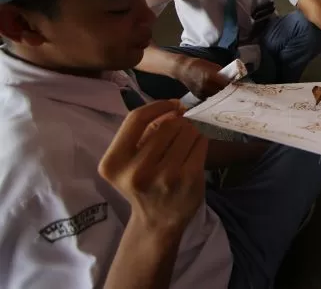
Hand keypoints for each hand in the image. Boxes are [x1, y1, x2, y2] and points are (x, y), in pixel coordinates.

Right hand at [99, 100, 208, 234]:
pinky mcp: (189, 179)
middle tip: (181, 128)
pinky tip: (195, 149)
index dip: (158, 105)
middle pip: (167, 124)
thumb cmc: (143, 184)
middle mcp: (137, 171)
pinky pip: (200, 143)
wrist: (157, 221)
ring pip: (187, 132)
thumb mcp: (129, 161)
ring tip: (186, 141)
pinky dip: (200, 140)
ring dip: (191, 130)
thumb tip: (175, 106)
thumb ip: (143, 133)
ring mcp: (165, 176)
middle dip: (179, 121)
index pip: (136, 119)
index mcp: (114, 163)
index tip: (173, 104)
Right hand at [174, 57, 227, 99]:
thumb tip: (231, 78)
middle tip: (232, 90)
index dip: (231, 85)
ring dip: (221, 95)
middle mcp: (206, 85)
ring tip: (225, 92)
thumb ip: (221, 72)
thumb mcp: (212, 65)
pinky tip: (216, 93)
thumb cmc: (198, 65)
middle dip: (228, 91)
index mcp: (210, 76)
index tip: (236, 85)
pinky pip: (210, 98)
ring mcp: (201, 92)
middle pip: (222, 92)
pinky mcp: (198, 96)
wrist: (183, 69)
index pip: (225, 84)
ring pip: (216, 97)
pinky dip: (214, 96)